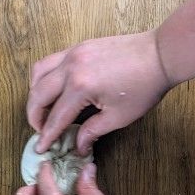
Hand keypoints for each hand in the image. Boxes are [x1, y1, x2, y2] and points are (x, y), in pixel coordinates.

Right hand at [27, 29, 170, 154]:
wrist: (160, 55)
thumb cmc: (144, 86)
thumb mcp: (118, 117)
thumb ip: (92, 131)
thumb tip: (78, 146)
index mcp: (80, 87)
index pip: (55, 117)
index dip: (47, 136)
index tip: (41, 148)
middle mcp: (70, 67)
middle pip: (38, 94)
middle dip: (35, 116)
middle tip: (40, 130)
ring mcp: (72, 53)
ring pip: (38, 73)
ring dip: (35, 93)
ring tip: (43, 108)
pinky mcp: (78, 46)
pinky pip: (50, 60)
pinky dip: (44, 76)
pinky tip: (53, 88)